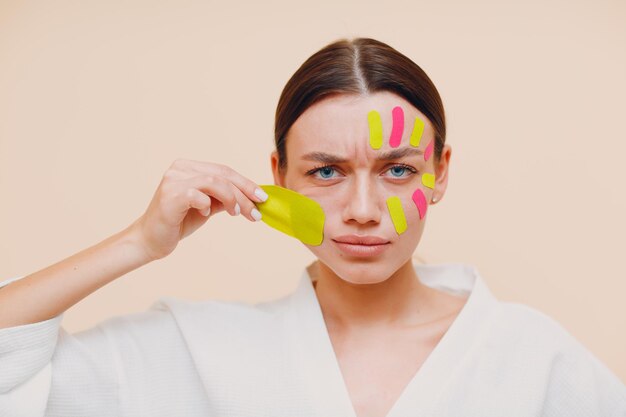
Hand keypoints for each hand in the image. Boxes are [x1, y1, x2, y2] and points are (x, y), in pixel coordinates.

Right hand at [129, 158, 266, 260]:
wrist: (150, 240)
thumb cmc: (178, 221)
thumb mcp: (207, 206)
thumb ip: (224, 198)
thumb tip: (252, 197)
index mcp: (189, 166)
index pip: (224, 170)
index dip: (246, 183)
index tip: (262, 198)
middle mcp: (180, 168)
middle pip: (223, 175)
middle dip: (245, 193)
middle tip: (257, 211)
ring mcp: (173, 180)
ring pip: (215, 183)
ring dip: (233, 199)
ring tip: (238, 214)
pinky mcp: (170, 195)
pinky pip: (199, 196)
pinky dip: (208, 205)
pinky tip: (205, 214)